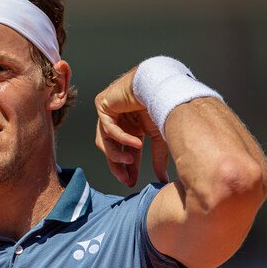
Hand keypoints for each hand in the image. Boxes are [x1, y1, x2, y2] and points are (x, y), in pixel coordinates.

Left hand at [94, 67, 169, 186]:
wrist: (161, 85)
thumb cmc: (163, 106)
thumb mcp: (160, 137)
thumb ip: (158, 158)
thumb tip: (162, 179)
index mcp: (131, 129)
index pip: (126, 152)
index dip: (129, 168)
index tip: (131, 182)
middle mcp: (119, 121)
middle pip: (111, 150)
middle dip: (117, 166)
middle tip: (126, 179)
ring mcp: (109, 113)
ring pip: (105, 142)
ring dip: (116, 155)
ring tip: (130, 162)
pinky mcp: (103, 105)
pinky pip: (109, 127)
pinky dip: (122, 137)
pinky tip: (136, 143)